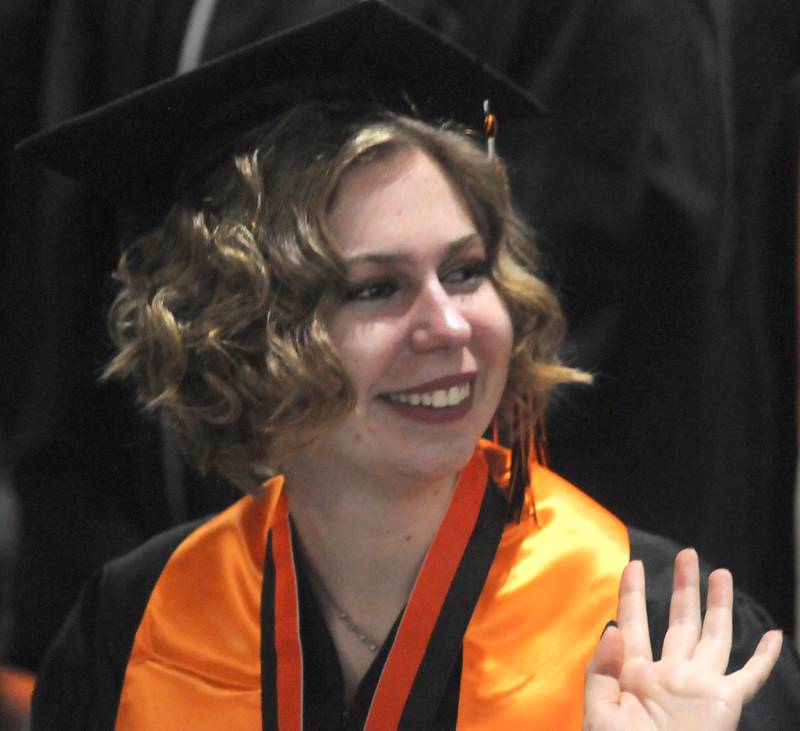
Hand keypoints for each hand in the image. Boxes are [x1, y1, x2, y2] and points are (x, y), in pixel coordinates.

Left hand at [583, 548, 781, 729]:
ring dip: (719, 606)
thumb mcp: (598, 712)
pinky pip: (749, 676)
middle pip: (679, 619)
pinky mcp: (726, 704)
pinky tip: (774, 635)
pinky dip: (764, 657)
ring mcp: (700, 686)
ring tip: (721, 573)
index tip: (633, 565)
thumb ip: (601, 669)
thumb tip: (613, 629)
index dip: (632, 593)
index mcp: (636, 672)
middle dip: (683, 587)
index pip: (634, 621)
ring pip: (714, 636)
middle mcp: (671, 672)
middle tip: (688, 554)